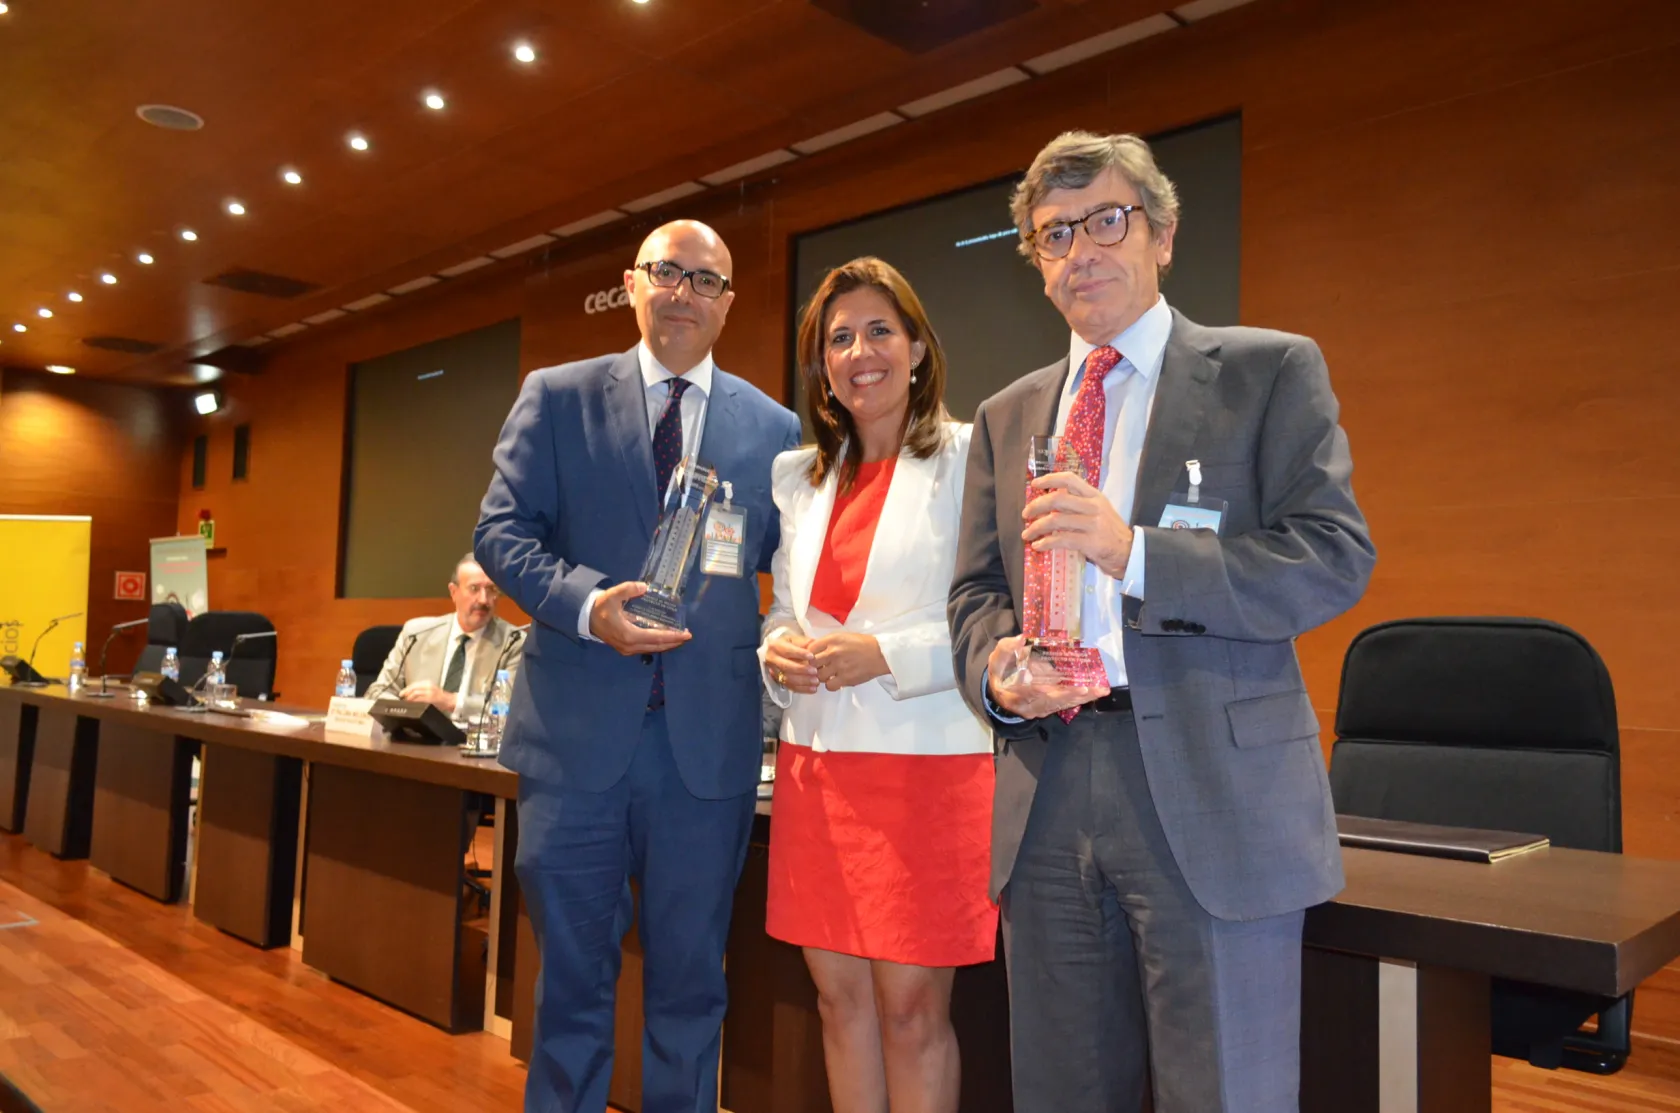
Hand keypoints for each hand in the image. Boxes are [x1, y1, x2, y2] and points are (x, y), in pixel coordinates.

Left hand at [399, 681, 457, 713]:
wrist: (450, 701)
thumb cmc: (440, 697)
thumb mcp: (430, 690)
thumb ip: (421, 690)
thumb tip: (410, 693)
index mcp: (428, 683)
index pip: (414, 684)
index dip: (406, 688)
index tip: (402, 693)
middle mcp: (429, 686)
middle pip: (413, 687)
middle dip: (406, 692)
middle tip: (401, 696)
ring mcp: (430, 692)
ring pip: (415, 693)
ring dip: (409, 697)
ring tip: (406, 700)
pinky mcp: (431, 698)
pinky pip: (420, 699)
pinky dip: (414, 700)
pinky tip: (412, 703)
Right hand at [589, 582, 692, 655]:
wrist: (586, 618)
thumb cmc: (600, 607)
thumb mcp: (613, 595)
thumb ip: (628, 589)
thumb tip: (644, 587)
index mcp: (629, 635)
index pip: (656, 637)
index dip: (673, 636)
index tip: (686, 634)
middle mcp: (630, 646)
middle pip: (657, 646)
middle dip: (673, 642)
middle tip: (687, 636)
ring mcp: (627, 649)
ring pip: (652, 649)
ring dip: (666, 644)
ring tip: (678, 638)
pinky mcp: (625, 648)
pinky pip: (645, 648)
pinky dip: (657, 644)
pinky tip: (663, 638)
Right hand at [765, 633, 820, 694]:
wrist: (780, 652)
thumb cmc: (791, 644)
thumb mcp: (796, 639)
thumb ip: (805, 643)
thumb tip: (815, 649)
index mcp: (776, 646)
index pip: (787, 650)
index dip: (799, 654)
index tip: (812, 656)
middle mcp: (772, 659)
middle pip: (786, 666)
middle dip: (801, 669)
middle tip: (815, 671)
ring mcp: (774, 672)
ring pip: (788, 679)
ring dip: (803, 681)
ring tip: (816, 681)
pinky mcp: (779, 681)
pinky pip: (790, 687)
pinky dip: (802, 689)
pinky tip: (813, 689)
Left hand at [808, 632, 888, 691]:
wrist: (880, 654)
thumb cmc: (861, 644)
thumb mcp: (842, 637)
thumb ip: (827, 643)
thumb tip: (811, 651)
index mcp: (832, 639)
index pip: (809, 649)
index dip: (808, 656)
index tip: (812, 659)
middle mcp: (834, 652)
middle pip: (812, 664)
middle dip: (814, 667)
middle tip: (819, 668)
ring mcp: (839, 666)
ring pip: (819, 676)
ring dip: (822, 677)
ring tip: (829, 674)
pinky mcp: (846, 678)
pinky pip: (829, 686)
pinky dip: (831, 685)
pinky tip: (836, 681)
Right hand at [985, 634, 1108, 719]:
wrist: (1000, 690)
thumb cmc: (1001, 671)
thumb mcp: (998, 657)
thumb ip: (1008, 648)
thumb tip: (1021, 638)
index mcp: (1012, 693)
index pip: (1028, 693)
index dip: (1042, 691)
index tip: (1052, 687)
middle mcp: (1027, 706)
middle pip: (1051, 702)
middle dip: (1070, 695)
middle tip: (1088, 689)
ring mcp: (1039, 709)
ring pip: (1061, 704)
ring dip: (1081, 698)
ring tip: (1099, 691)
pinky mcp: (1048, 708)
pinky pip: (1065, 704)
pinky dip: (1080, 699)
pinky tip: (1095, 693)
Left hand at [1023, 473, 1133, 577]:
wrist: (1130, 553)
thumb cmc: (1110, 533)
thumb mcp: (1099, 511)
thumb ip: (1079, 504)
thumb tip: (1050, 503)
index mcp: (1095, 496)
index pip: (1070, 479)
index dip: (1049, 479)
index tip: (1034, 484)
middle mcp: (1094, 506)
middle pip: (1058, 499)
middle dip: (1036, 506)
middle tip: (1026, 514)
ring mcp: (1093, 524)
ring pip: (1056, 520)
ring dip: (1036, 527)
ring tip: (1027, 534)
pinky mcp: (1090, 542)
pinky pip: (1061, 540)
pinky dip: (1045, 542)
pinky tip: (1038, 546)